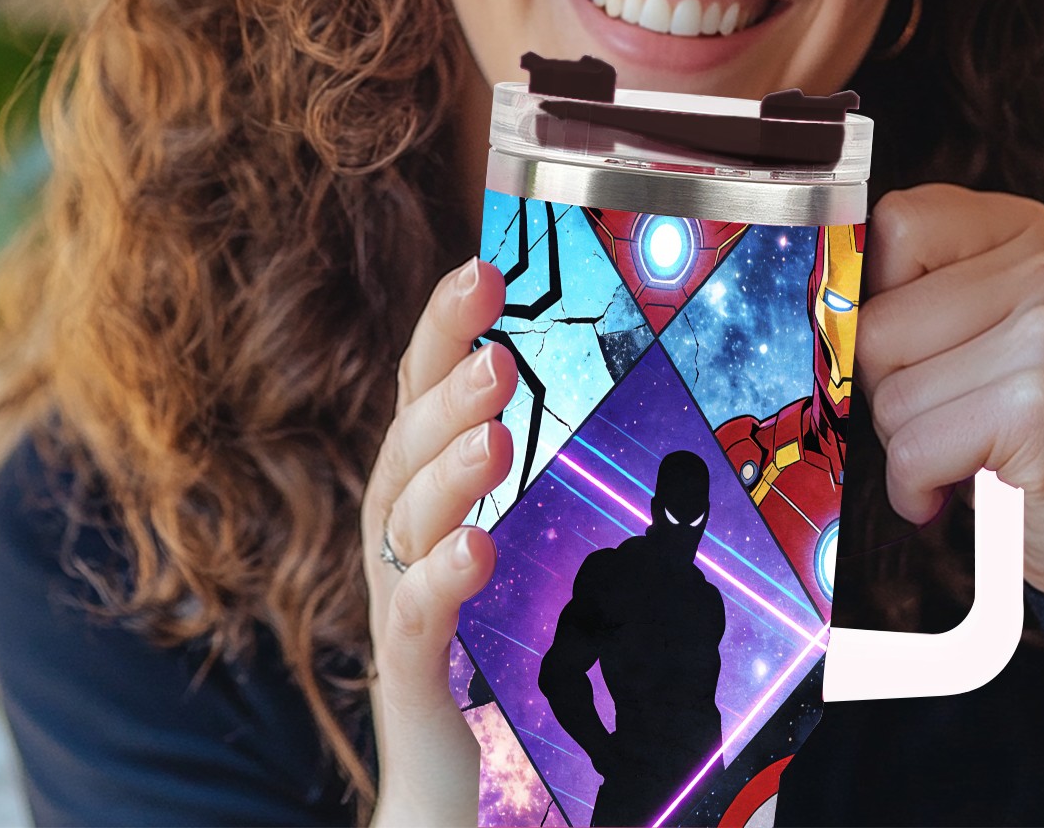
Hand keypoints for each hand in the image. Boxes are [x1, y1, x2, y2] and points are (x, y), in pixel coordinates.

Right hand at [360, 257, 515, 824]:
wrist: (449, 781)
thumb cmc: (495, 635)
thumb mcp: (528, 530)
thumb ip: (557, 466)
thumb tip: (648, 376)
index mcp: (428, 481)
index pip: (425, 387)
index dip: (445, 326)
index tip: (485, 266)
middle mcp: (400, 525)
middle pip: (408, 438)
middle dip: (448, 387)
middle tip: (498, 352)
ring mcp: (395, 594)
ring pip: (403, 515)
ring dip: (446, 466)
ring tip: (495, 434)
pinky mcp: (408, 672)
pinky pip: (410, 618)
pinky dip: (438, 577)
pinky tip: (475, 549)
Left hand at [857, 185, 1043, 597]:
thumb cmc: (1029, 432)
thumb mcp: (978, 333)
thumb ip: (914, 291)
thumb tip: (823, 300)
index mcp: (1026, 230)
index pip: (894, 225)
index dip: (878, 300)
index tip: (917, 348)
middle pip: (876, 322)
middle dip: (889, 387)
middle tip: (953, 416)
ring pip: (888, 391)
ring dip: (907, 444)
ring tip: (970, 451)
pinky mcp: (1042, 407)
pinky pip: (912, 449)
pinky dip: (918, 487)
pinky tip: (965, 490)